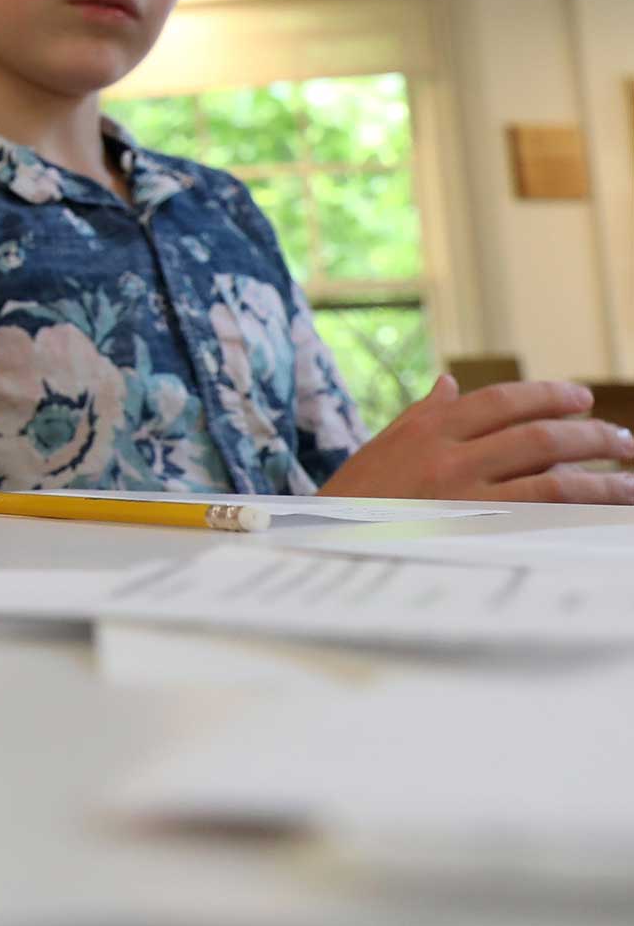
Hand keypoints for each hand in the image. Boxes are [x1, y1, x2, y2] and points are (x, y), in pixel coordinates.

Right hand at [322, 374, 633, 503]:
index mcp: (426, 427)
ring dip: (602, 478)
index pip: (501, 400)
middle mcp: (447, 453)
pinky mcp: (474, 530)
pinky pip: (544, 514)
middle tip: (623, 441)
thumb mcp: (384, 446)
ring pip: (552, 475)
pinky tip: (606, 512)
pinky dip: (582, 509)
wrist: (323, 544)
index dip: (547, 395)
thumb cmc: (355, 497)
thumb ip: (425, 413)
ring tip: (631, 480)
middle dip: (591, 435)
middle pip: (537, 435)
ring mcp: (461, 493)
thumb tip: (451, 382)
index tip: (581, 399)